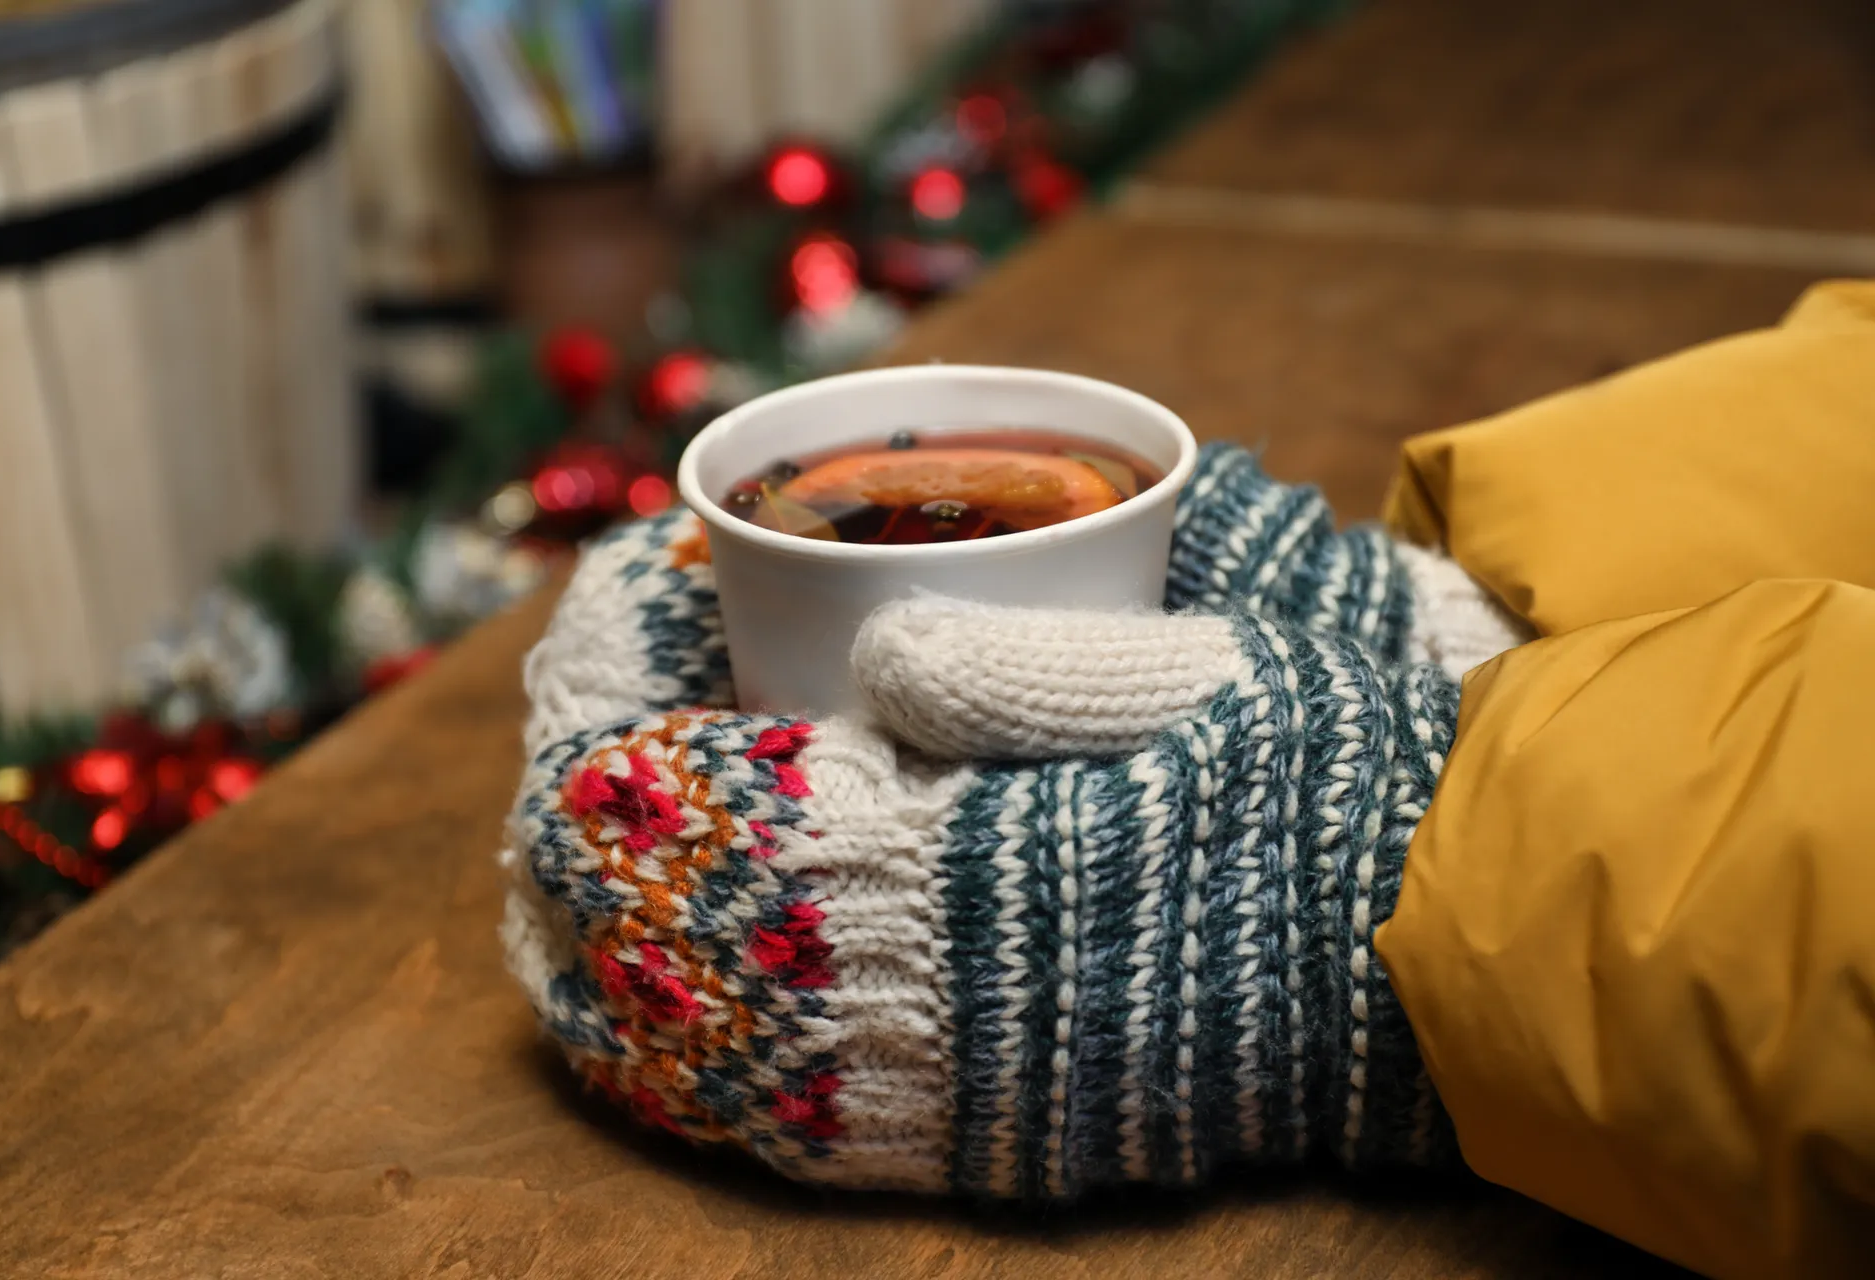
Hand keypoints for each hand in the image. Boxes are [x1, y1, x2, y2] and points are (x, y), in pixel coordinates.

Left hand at [502, 444, 1513, 1195]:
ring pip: (658, 1032)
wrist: (1433, 973)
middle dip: (579, 781)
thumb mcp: (1199, 676)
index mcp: (928, 862)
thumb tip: (869, 655)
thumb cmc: (1325, 797)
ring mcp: (913, 1092)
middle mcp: (890, 1001)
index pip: (655, 779)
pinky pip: (747, 1111)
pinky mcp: (958, 1141)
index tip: (640, 575)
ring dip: (598, 911)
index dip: (604, 670)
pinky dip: (669, 1026)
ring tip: (607, 804)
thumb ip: (1022, 667)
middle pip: (619, 912)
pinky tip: (667, 961)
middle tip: (608, 681)